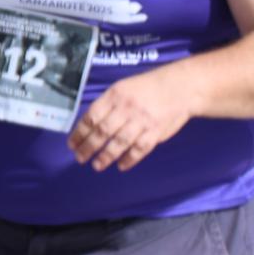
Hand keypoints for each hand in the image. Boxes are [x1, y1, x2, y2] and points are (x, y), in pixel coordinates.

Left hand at [69, 69, 193, 171]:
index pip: (92, 117)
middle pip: (103, 132)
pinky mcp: (156, 131)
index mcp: (115, 96)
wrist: (181, 88)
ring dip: (106, 156)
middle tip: (80, 158)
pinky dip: (130, 159)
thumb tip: (89, 126)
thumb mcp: (124, 88)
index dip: (79, 133)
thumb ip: (108, 105)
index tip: (72, 145)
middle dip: (88, 147)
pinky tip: (121, 165)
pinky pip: (140, 148)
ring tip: (97, 166)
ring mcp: (143, 120)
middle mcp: (127, 108)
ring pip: (120, 142)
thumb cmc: (149, 88)